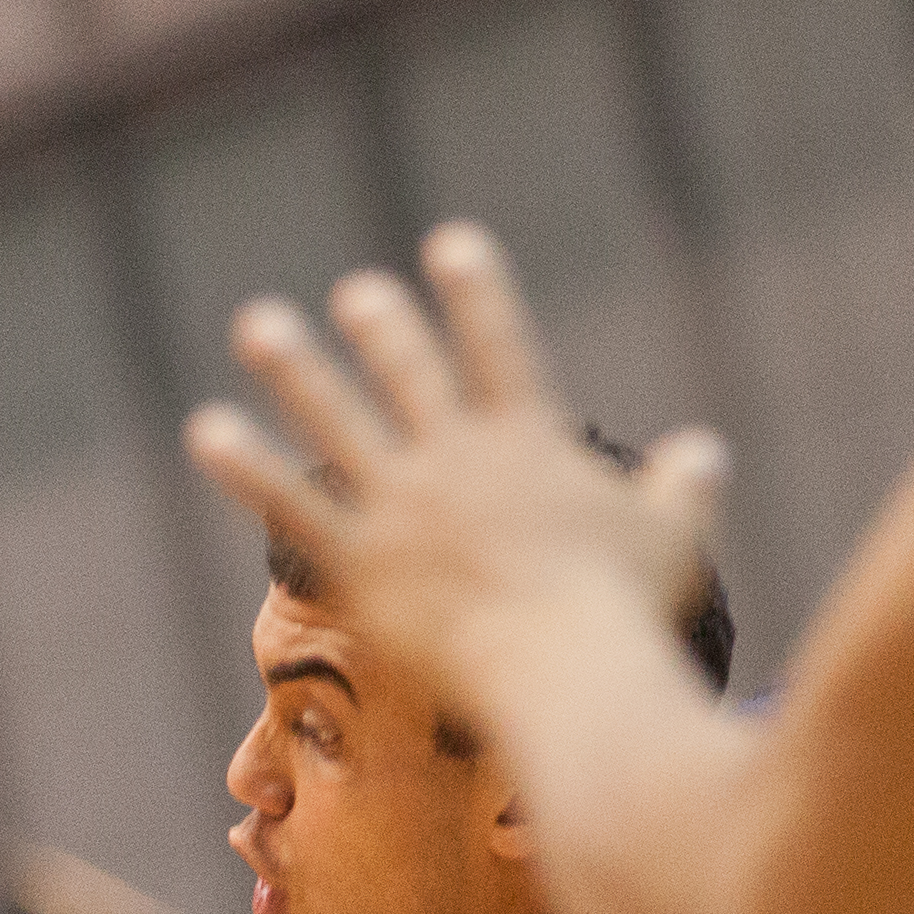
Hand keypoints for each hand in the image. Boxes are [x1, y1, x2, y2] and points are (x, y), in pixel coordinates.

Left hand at [186, 223, 728, 710]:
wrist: (563, 669)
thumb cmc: (624, 613)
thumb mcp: (673, 539)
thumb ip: (684, 488)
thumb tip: (706, 452)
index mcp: (529, 441)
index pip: (501, 345)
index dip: (475, 292)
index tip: (449, 243)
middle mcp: (455, 456)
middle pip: (410, 372)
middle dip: (382, 327)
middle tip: (356, 293)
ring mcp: (401, 505)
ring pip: (336, 419)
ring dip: (295, 367)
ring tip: (259, 323)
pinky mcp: (358, 561)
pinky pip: (289, 505)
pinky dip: (246, 465)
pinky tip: (207, 428)